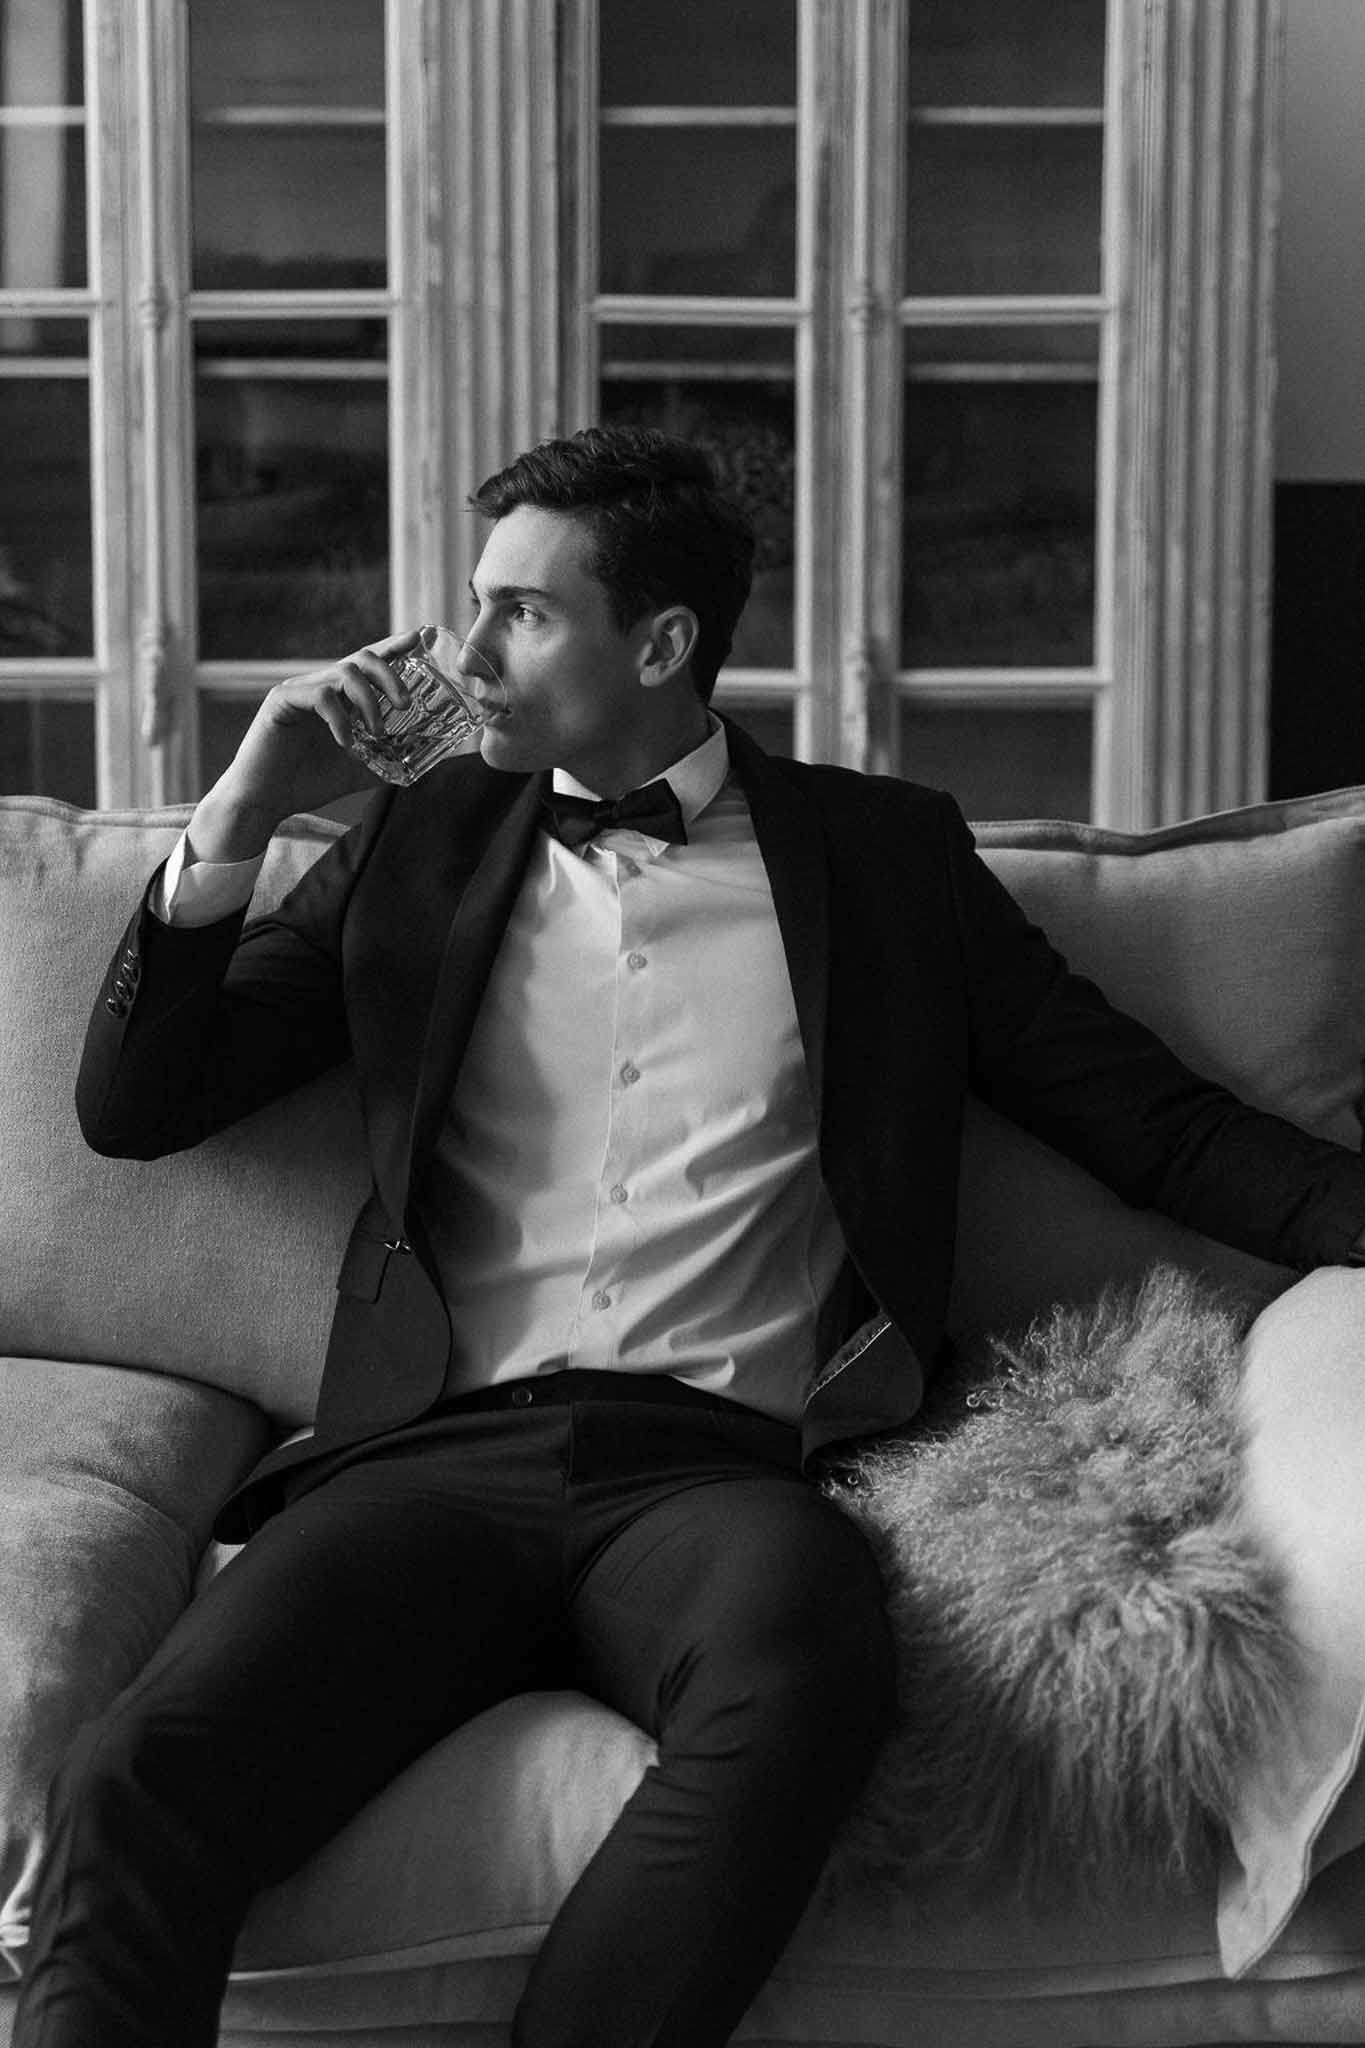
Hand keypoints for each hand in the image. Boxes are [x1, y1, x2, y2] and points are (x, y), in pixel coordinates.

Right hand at [188, 630, 421, 860]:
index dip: (393, 647)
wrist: (265, 801)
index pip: (369, 663)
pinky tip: (344, 743)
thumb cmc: (307, 783)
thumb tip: (421, 763)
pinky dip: (339, 718)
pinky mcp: (282, 700)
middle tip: (404, 705)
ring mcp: (300, 690)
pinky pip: (320, 695)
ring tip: (375, 733)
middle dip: (390, 676)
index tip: (418, 639)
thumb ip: (385, 761)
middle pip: (362, 658)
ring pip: (344, 672)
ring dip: (369, 701)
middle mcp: (321, 686)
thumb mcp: (358, 771)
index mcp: (339, 697)